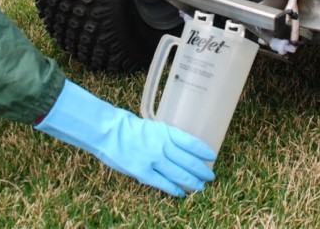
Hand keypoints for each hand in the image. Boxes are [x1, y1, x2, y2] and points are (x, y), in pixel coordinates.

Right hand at [35, 80, 215, 196]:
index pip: (191, 142)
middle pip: (189, 161)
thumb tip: (175, 145)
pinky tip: (182, 194)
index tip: (211, 156)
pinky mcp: (143, 172)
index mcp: (165, 131)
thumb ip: (163, 136)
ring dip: (193, 182)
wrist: (107, 130)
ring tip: (201, 187)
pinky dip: (175, 190)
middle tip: (211, 176)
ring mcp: (154, 160)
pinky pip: (163, 183)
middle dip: (201, 170)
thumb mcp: (150, 126)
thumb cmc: (124, 125)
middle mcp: (163, 146)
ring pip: (180, 174)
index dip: (203, 151)